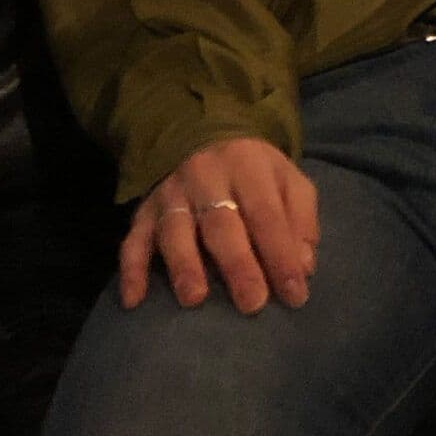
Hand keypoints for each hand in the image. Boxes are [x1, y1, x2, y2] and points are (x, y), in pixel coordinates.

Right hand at [119, 137, 319, 314]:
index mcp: (249, 168)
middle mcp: (207, 177)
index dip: (281, 254)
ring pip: (175, 230)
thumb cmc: (254, 170)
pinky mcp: (144, 210)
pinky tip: (134, 300)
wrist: (203, 132)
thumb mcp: (288, 180)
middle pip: (222, 224)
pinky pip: (133, 240)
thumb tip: (303, 268)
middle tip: (252, 303)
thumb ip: (300, 219)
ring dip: (184, 265)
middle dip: (238, 265)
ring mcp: (171, 194)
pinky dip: (132, 269)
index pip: (267, 213)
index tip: (295, 294)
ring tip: (195, 299)